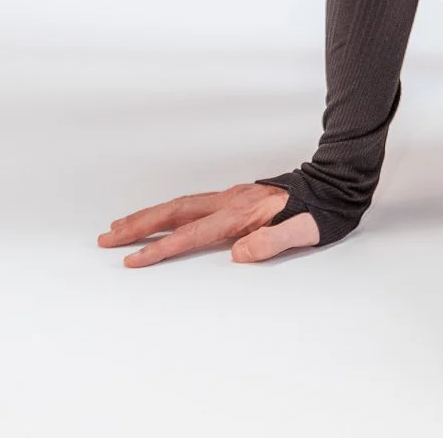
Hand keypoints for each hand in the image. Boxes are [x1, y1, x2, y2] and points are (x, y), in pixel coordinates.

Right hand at [97, 182, 320, 266]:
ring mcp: (232, 195)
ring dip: (148, 215)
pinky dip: (169, 209)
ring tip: (120, 226)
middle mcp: (231, 201)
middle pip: (175, 212)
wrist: (337, 182)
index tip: (132, 261)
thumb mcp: (306, 232)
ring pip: (180, 204)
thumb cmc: (322, 212)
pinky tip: (161, 216)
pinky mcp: (236, 196)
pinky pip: (193, 202)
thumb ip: (273, 242)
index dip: (161, 249)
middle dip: (138, 226)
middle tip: (105, 237)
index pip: (192, 234)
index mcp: (243, 213)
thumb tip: (237, 255)